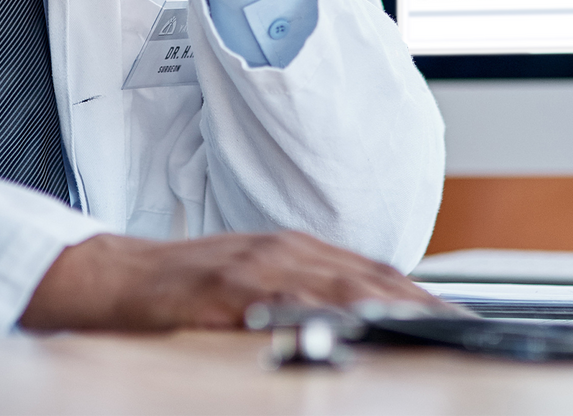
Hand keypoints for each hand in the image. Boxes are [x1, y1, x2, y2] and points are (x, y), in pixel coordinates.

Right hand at [18, 231, 445, 330]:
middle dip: (415, 301)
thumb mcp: (250, 283)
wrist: (115, 275)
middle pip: (364, 275)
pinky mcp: (226, 284)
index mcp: (293, 248)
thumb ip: (297, 292)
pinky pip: (281, 299)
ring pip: (334, 283)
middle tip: (457, 326)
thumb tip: (350, 316)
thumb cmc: (181, 287)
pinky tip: (345, 325)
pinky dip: (318, 310)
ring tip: (422, 326)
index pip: (368, 270)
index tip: (455, 316)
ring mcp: (256, 263)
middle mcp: (283, 247)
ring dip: (382, 304)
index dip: (415, 292)